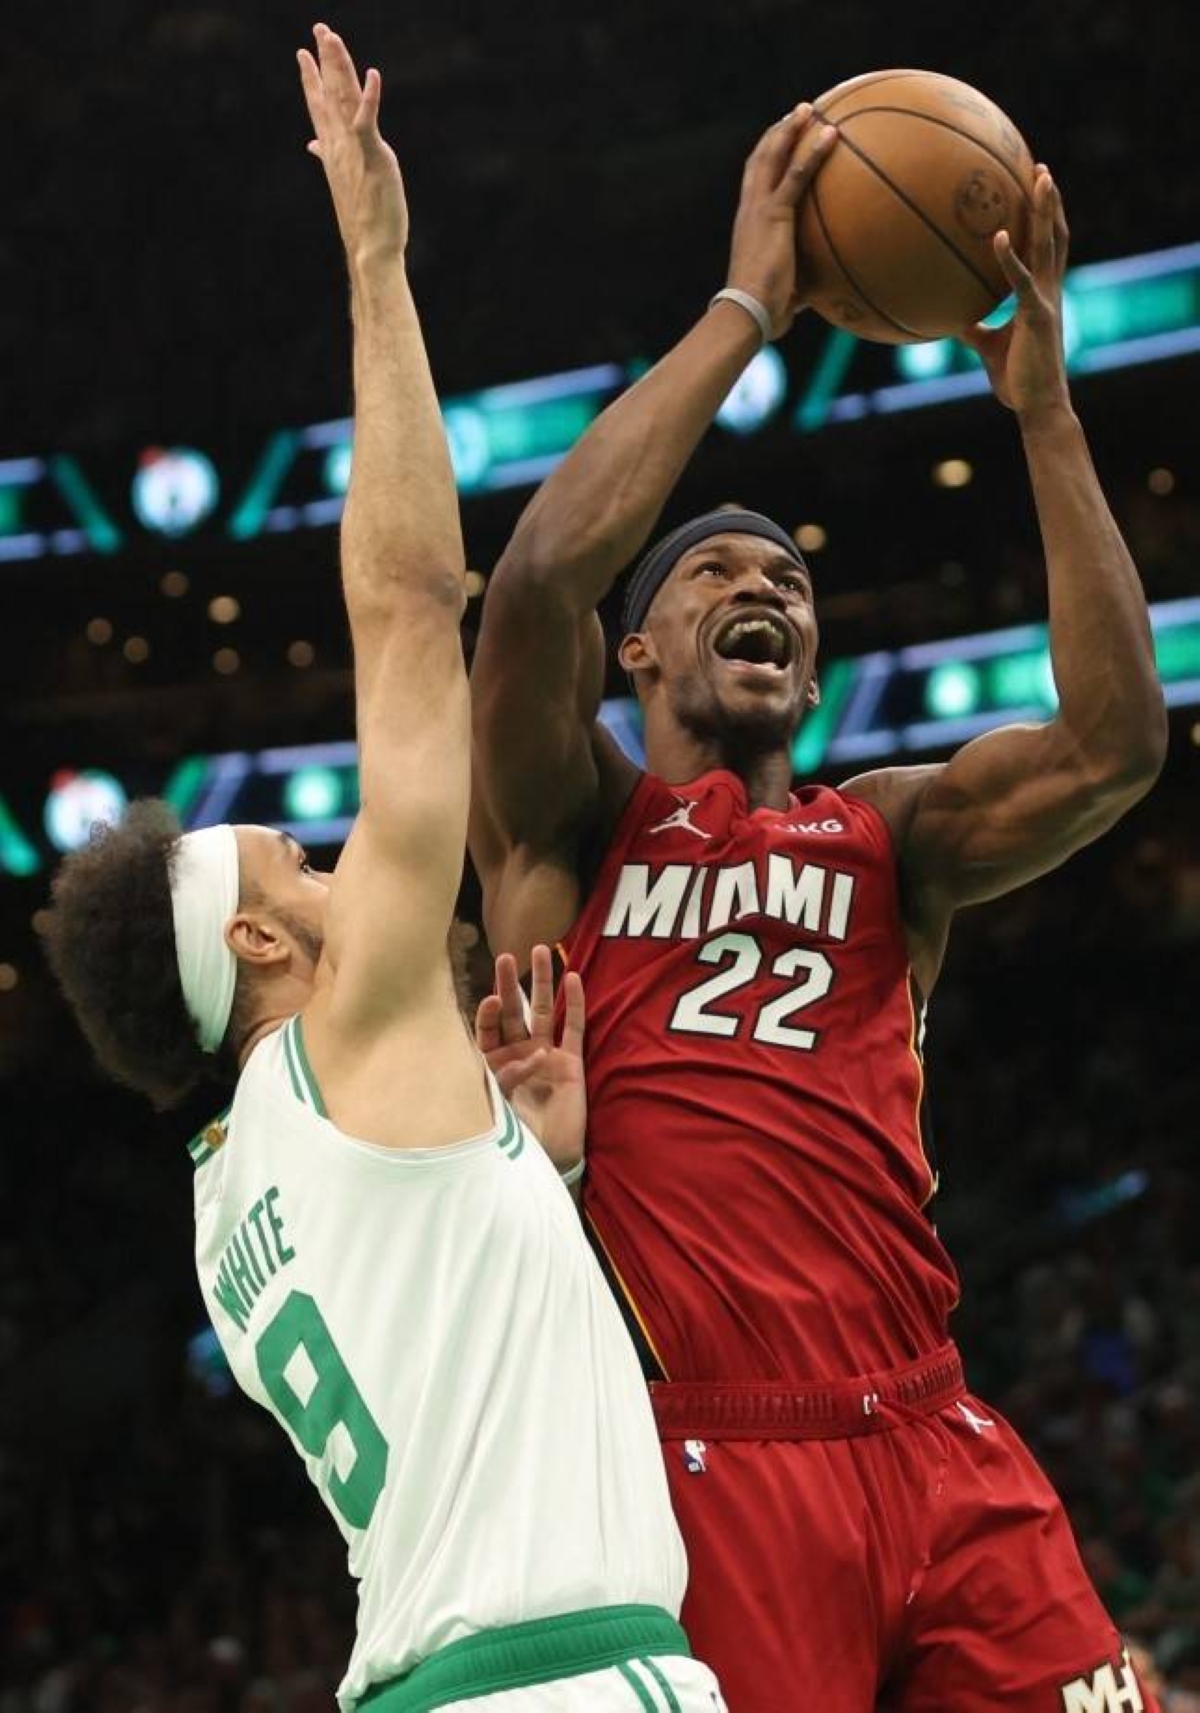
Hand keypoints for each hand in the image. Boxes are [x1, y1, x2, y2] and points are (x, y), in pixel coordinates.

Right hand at [297, 23, 407, 268]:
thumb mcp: (344, 181)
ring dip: (339, 65)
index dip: (312, 79)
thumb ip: (329, 156)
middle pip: (330, 93)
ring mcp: (353, 149)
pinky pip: (368, 122)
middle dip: (324, 59)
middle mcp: (338, 145)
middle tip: (320, 28)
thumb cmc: (362, 219)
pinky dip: (371, 97)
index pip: (319, 106)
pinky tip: (374, 75)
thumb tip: (313, 145)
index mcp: (333, 149)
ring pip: (344, 98)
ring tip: (332, 37)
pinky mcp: (373, 156)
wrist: (370, 248)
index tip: (303, 53)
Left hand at [475, 946, 586, 1174]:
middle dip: (509, 984)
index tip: (490, 1000)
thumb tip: (516, 1056)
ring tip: (541, 951)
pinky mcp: (571, 1063)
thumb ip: (499, 1079)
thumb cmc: (516, 1136)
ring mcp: (546, 1055)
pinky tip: (573, 978)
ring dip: (541, 982)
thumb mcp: (496, 1105)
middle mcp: (518, 1053)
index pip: (488, 1028)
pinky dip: (573, 1004)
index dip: (488, 1012)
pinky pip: (573, 1028)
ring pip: (542, 1011)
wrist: (548, 1160)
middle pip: (513, 1011)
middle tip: (505, 956)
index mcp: (493, 1063)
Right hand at [725, 106, 837, 339]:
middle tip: (797, 113)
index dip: (766, 158)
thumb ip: (800, 287)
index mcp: (748, 225)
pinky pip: (798, 175)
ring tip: (810, 109)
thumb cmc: (763, 312)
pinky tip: (832, 134)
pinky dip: (814, 151)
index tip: (780, 142)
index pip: (754, 183)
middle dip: (778, 133)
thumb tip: (820, 298)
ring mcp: (760, 209)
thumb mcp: (784, 294)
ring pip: (774, 156)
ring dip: (792, 129)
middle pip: (760, 159)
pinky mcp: (775, 214)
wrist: (746, 311)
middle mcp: (749, 210)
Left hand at [960, 167, 1071, 421]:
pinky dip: (1008, 258)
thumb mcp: (988, 347)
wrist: (1037, 407)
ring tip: (1040, 178)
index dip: (1044, 219)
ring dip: (1045, 210)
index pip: (1046, 248)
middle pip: (1054, 235)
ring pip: (1048, 246)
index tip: (1035, 189)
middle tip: (1040, 168)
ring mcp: (1046, 300)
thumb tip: (951, 317)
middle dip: (1050, 201)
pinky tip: (996, 237)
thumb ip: (973, 327)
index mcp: (1041, 295)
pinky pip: (1021, 281)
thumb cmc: (1017, 380)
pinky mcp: (1037, 316)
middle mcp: (1050, 290)